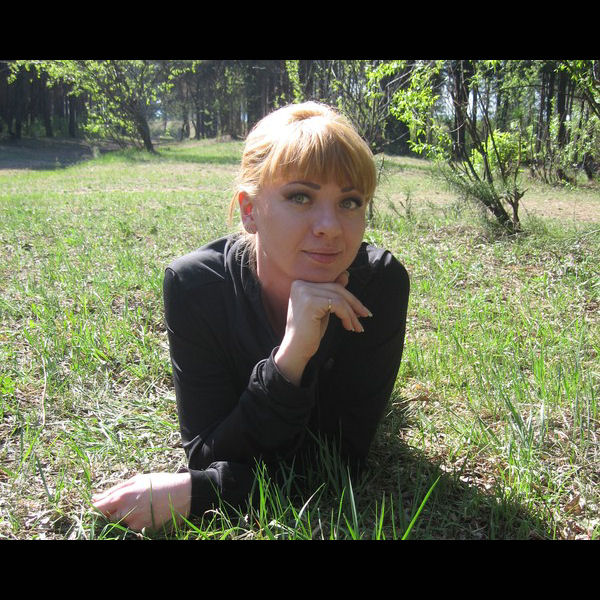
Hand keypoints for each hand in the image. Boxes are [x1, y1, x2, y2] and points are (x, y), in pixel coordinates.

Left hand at [91, 472, 191, 531]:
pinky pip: (133, 527)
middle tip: (124, 502)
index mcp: (122, 496)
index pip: (98, 508)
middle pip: (107, 518)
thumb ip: (114, 490)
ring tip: (139, 505)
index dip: (96, 508)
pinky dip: (136, 520)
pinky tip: (147, 510)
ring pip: (121, 523)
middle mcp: (126, 512)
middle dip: (111, 512)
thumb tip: (95, 498)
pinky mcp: (143, 530)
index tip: (98, 504)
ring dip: (124, 516)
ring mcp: (135, 523)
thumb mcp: (136, 480)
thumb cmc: (159, 482)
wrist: (183, 494)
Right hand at [274, 270, 371, 384]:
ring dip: (352, 313)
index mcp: (300, 284)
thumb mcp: (323, 309)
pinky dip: (347, 316)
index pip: (331, 285)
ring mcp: (304, 292)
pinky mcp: (311, 302)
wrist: (296, 350)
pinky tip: (349, 327)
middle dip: (354, 304)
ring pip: (339, 298)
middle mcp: (300, 284)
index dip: (348, 297)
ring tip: (357, 327)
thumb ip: (331, 292)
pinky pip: (338, 305)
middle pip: (336, 289)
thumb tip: (346, 275)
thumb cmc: (309, 331)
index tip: (360, 310)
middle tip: (366, 315)